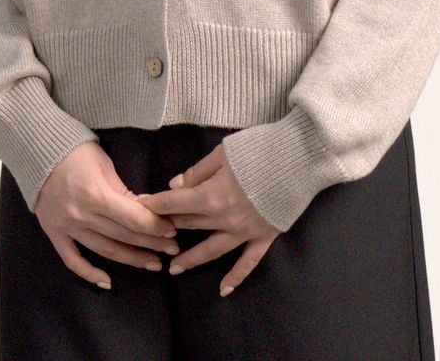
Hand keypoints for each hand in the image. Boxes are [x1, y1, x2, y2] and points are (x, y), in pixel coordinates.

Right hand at [34, 140, 179, 288]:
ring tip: (153, 264)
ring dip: (131, 259)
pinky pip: (72, 259)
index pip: (133, 219)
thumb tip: (146, 211)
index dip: (156, 226)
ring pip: (104, 250)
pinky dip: (89, 273)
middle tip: (172, 249)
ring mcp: (66, 227)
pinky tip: (107, 282)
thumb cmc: (78, 153)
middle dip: (151, 243)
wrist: (39, 152)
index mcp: (96, 195)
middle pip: (123, 236)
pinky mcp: (54, 233)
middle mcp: (82, 215)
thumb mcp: (106, 166)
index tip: (173, 230)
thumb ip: (124, 192)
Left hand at [138, 142, 280, 295]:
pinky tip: (223, 290)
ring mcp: (244, 231)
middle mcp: (224, 218)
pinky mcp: (264, 236)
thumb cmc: (260, 149)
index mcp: (211, 195)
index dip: (156, 204)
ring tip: (173, 269)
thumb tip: (176, 185)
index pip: (175, 202)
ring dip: (191, 259)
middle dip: (170, 226)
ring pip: (211, 249)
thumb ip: (197, 171)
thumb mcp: (223, 152)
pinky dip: (236, 277)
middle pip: (190, 223)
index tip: (140, 206)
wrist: (300, 157)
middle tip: (152, 233)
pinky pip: (248, 262)